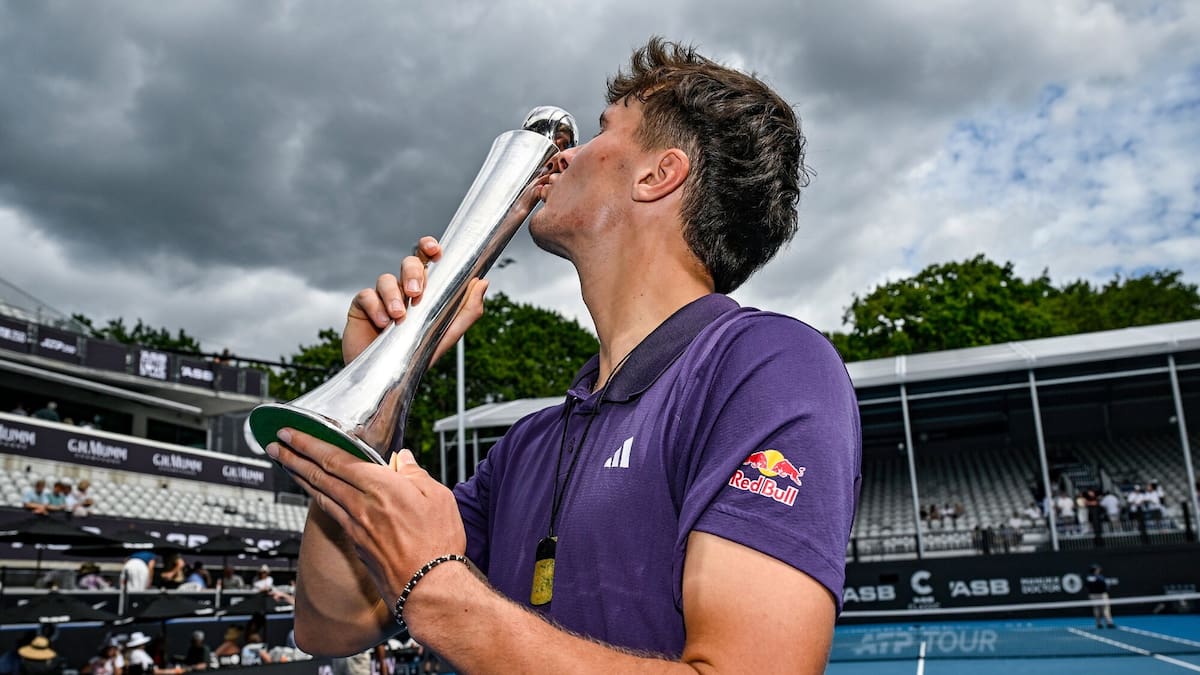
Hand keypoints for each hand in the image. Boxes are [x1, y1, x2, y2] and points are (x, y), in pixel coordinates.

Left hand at [266, 429, 466, 605]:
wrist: (428, 587)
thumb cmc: (437, 543)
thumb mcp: (437, 496)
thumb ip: (415, 473)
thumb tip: (403, 459)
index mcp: (380, 487)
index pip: (336, 459)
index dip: (309, 444)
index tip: (290, 433)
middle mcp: (360, 505)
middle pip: (319, 476)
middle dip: (293, 457)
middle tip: (274, 445)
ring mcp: (354, 526)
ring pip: (319, 495)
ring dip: (299, 477)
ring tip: (286, 464)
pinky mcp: (355, 543)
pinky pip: (330, 513)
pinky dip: (317, 498)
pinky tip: (316, 494)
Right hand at [342, 236, 488, 364]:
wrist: (387, 377)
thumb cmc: (417, 353)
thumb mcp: (447, 334)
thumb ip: (467, 310)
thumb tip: (482, 282)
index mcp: (426, 289)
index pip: (427, 260)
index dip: (429, 247)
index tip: (435, 250)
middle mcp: (404, 288)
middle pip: (409, 263)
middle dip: (413, 273)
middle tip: (416, 292)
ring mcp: (382, 296)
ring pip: (386, 278)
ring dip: (393, 294)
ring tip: (398, 316)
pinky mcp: (361, 306)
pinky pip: (366, 295)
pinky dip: (375, 306)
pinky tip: (382, 323)